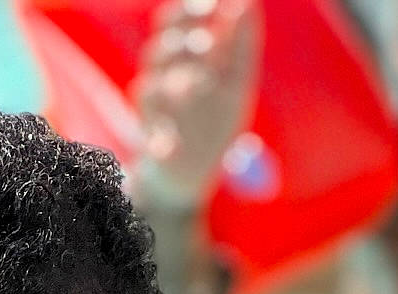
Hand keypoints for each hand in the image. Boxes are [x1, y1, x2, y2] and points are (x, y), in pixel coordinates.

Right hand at [133, 0, 260, 207]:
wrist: (193, 172)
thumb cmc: (214, 122)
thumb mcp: (236, 83)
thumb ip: (242, 45)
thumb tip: (248, 2)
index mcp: (181, 58)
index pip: (176, 21)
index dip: (188, 9)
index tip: (213, 5)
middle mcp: (162, 79)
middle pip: (159, 48)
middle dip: (182, 41)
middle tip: (210, 43)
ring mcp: (155, 111)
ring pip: (150, 86)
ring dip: (174, 80)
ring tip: (202, 83)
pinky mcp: (152, 142)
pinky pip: (149, 136)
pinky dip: (160, 139)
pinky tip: (173, 143)